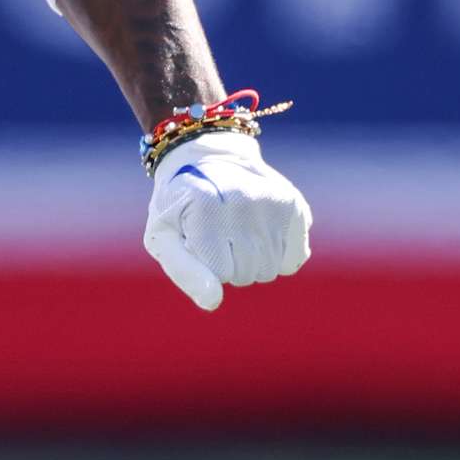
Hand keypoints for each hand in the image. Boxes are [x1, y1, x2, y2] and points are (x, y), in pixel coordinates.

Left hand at [143, 129, 310, 312]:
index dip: (206, 263)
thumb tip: (213, 302)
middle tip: (216, 233)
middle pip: (246, 274)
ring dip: (252, 261)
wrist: (204, 157)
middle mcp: (244, 201)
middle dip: (229, 264)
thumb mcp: (165, 236)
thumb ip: (185, 272)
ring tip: (236, 230)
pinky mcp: (293, 205)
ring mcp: (273, 202)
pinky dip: (279, 256)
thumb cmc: (179, 206)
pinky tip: (261, 233)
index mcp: (207, 208)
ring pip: (270, 270)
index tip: (197, 237)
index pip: (220, 273)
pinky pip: (294, 259)